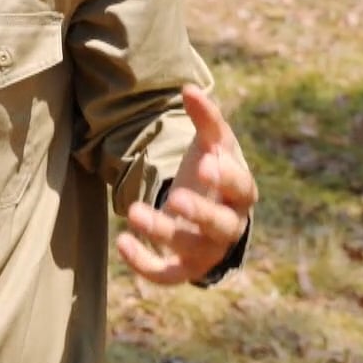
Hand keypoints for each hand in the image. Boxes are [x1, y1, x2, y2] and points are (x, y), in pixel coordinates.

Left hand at [117, 84, 257, 284]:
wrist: (209, 211)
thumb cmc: (213, 172)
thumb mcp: (214, 144)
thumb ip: (205, 118)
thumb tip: (187, 88)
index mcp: (240, 192)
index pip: (241, 188)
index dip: (226, 177)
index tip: (206, 163)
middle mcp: (228, 225)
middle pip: (220, 225)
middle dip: (200, 213)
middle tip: (175, 199)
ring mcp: (207, 249)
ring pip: (191, 249)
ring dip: (163, 232)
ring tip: (133, 211)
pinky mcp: (185, 267)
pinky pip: (168, 274)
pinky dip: (145, 264)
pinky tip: (121, 242)